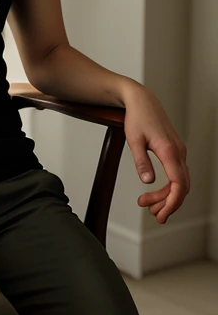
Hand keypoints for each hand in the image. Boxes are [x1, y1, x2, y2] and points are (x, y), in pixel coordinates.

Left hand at [123, 85, 189, 223]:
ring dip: (166, 196)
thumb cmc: (137, 117)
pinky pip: (177, 173)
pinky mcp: (174, 150)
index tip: (162, 214)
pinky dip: (168, 186)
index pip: (178, 184)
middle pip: (181, 186)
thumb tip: (147, 182)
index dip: (172, 202)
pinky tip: (155, 191)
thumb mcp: (133, 140)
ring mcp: (178, 151)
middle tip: (150, 212)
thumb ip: (141, 161)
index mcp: (169, 151)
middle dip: (168, 203)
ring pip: (180, 181)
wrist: (142, 100)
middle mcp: (178, 152)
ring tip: (147, 204)